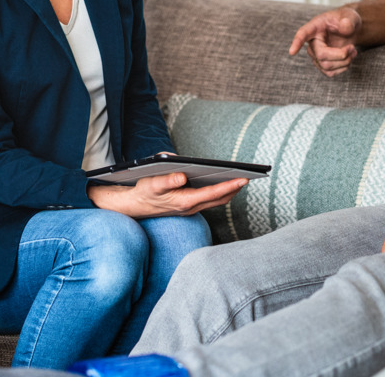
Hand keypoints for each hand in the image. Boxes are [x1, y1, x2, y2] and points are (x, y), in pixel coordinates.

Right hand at [88, 172, 246, 218]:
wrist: (134, 206)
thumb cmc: (144, 192)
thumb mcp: (152, 184)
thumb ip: (166, 181)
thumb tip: (182, 176)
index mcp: (184, 202)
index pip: (213, 193)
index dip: (230, 186)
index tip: (244, 178)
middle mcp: (190, 208)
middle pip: (219, 199)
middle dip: (235, 188)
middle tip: (249, 176)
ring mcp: (190, 209)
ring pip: (216, 201)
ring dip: (229, 191)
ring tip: (241, 179)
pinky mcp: (189, 207)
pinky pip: (209, 201)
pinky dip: (219, 193)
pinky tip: (223, 183)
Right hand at [289, 6, 362, 76]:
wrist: (350, 29)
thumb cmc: (347, 20)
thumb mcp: (350, 16)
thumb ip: (349, 20)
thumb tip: (345, 26)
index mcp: (315, 27)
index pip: (303, 34)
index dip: (297, 43)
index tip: (292, 52)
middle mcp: (312, 42)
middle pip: (321, 55)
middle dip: (341, 55)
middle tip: (352, 48)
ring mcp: (316, 54)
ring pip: (326, 66)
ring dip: (345, 62)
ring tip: (353, 51)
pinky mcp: (322, 64)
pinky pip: (330, 73)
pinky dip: (343, 68)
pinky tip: (349, 58)